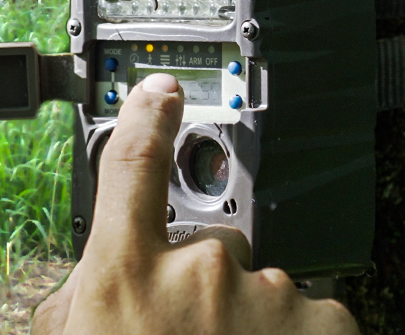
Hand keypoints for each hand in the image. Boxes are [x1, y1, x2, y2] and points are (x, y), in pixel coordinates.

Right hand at [31, 73, 359, 334]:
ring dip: (246, 322)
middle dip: (198, 283)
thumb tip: (89, 281)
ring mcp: (266, 297)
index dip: (145, 117)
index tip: (161, 92)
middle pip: (204, 241)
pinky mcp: (326, 324)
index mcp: (125, 273)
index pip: (130, 165)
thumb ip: (78, 302)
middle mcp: (198, 271)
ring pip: (256, 287)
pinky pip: (309, 315)